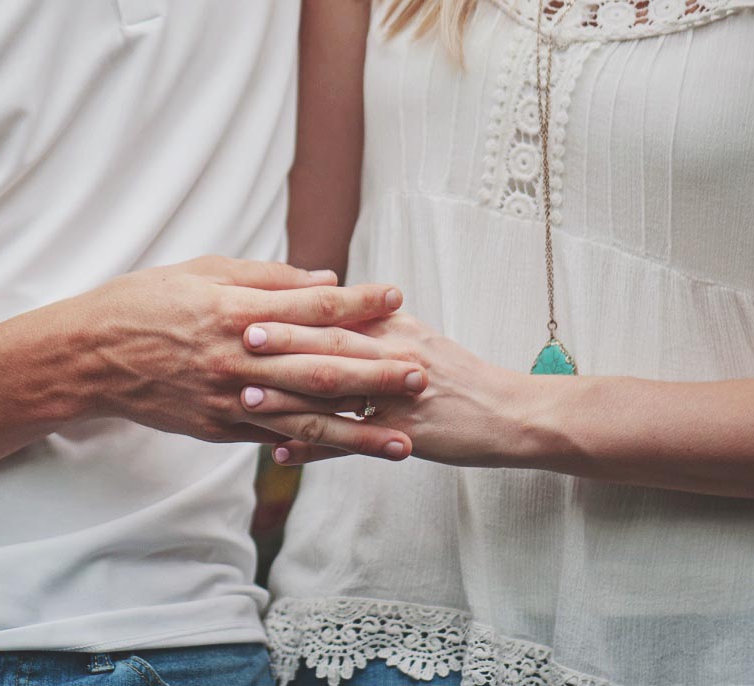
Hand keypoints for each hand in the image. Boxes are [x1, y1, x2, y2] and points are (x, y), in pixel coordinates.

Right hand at [70, 257, 425, 459]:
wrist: (89, 357)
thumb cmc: (144, 302)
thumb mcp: (202, 271)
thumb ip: (266, 277)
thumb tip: (324, 280)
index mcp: (236, 310)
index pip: (312, 306)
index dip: (358, 301)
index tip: (397, 295)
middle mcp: (238, 359)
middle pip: (321, 367)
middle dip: (376, 373)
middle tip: (422, 374)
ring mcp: (228, 399)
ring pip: (305, 418)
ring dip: (359, 430)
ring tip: (403, 440)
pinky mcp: (218, 428)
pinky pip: (272, 438)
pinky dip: (310, 447)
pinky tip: (346, 452)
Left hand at [240, 312, 539, 465]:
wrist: (513, 414)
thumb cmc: (459, 377)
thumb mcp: (418, 340)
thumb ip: (374, 325)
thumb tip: (328, 305)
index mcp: (397, 328)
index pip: (339, 313)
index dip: (297, 308)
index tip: (257, 301)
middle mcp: (398, 355)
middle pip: (334, 345)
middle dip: (285, 341)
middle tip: (240, 336)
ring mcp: (402, 396)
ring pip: (339, 393)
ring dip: (290, 396)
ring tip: (246, 397)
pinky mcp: (407, 434)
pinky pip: (353, 443)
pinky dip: (315, 450)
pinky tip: (281, 453)